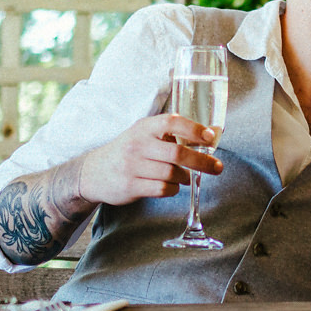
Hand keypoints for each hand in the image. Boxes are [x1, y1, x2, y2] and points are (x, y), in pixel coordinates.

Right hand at [76, 114, 222, 204]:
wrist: (93, 172)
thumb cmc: (128, 151)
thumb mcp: (144, 134)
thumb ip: (170, 133)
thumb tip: (211, 135)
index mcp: (144, 127)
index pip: (172, 122)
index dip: (194, 129)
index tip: (211, 137)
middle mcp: (137, 144)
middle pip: (177, 153)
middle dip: (202, 161)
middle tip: (217, 167)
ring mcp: (132, 166)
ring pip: (172, 173)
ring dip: (186, 177)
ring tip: (188, 176)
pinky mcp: (130, 186)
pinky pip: (162, 189)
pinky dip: (174, 188)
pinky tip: (173, 185)